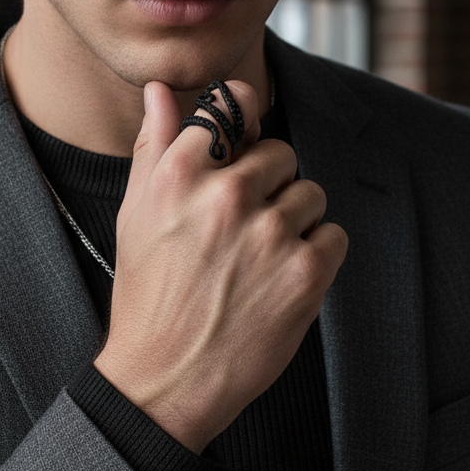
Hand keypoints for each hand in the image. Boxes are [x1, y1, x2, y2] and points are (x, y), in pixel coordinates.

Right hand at [94, 79, 347, 452]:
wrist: (165, 379)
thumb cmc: (148, 294)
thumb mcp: (136, 213)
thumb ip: (155, 145)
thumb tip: (158, 91)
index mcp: (179, 174)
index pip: (233, 105)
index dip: (244, 122)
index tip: (245, 144)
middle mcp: (226, 197)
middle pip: (280, 152)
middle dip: (268, 184)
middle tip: (243, 226)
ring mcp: (269, 234)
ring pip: (310, 193)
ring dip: (295, 220)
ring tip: (260, 257)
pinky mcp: (305, 273)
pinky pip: (334, 235)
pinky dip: (316, 255)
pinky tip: (281, 278)